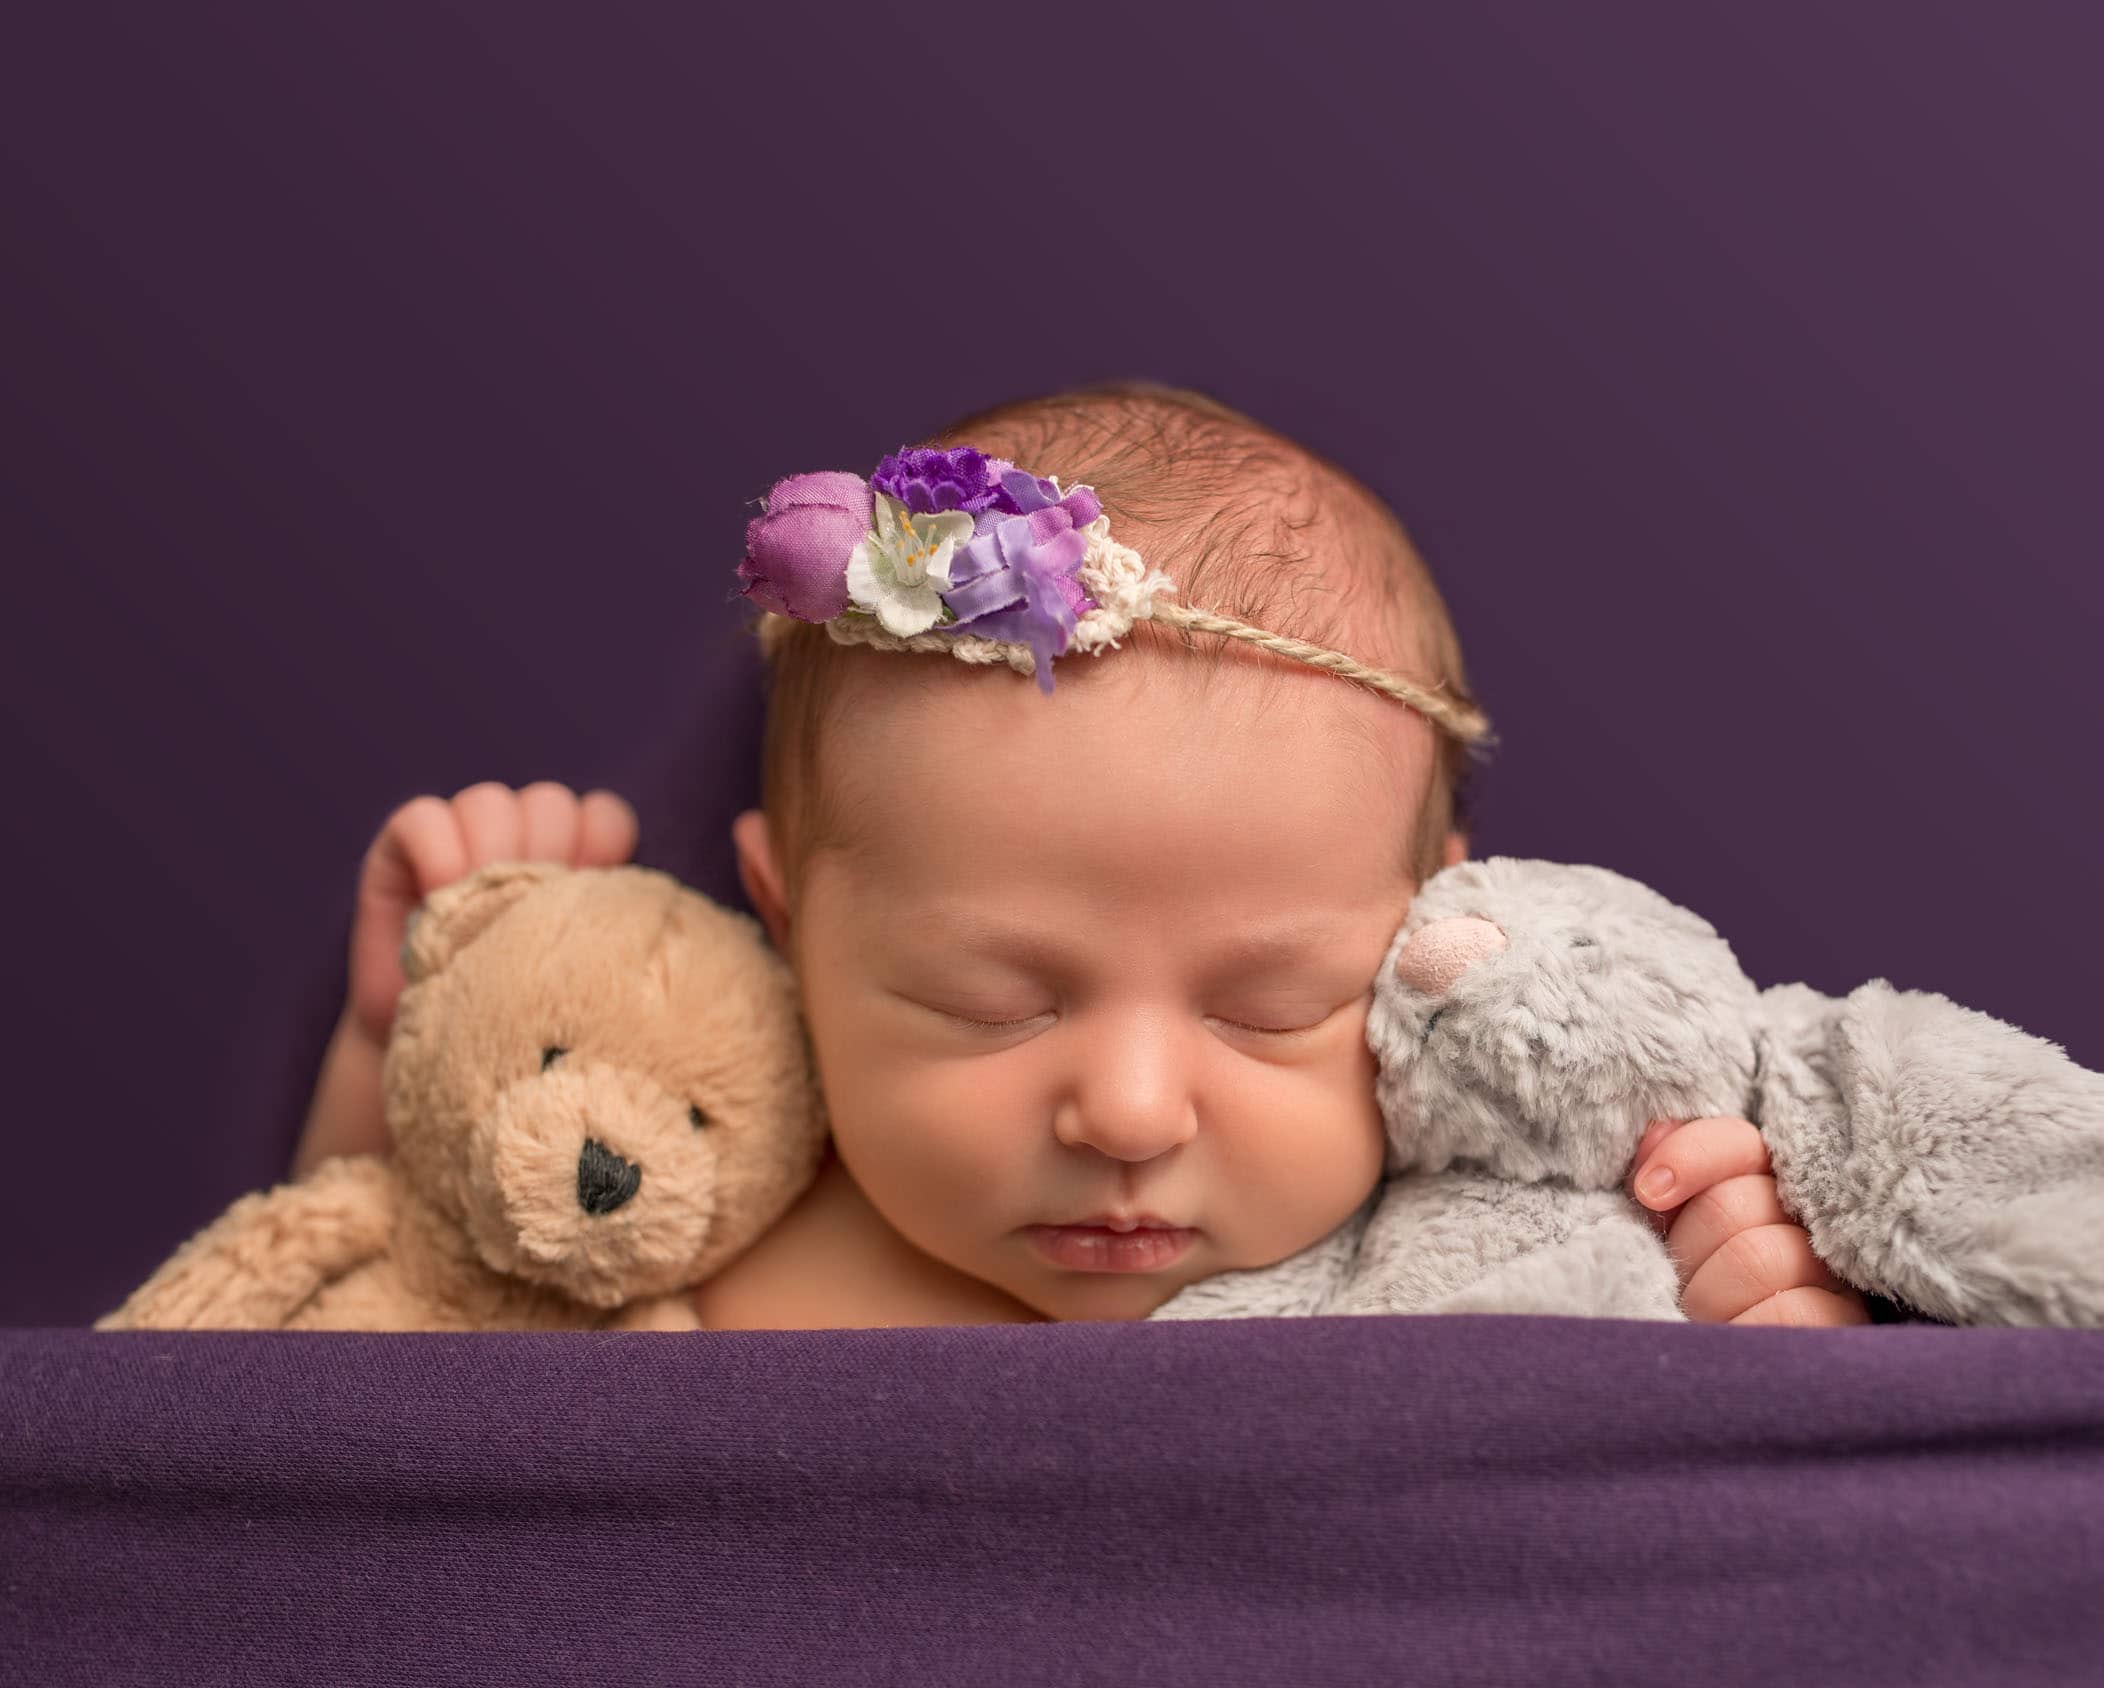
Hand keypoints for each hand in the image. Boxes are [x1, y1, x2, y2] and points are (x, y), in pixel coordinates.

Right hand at [346, 782, 638, 1046]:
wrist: (450, 1067)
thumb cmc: (528, 1026)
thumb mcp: (582, 974)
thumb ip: (611, 928)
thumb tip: (647, 906)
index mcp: (574, 862)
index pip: (603, 814)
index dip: (601, 844)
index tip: (587, 894)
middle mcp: (519, 842)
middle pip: (549, 803)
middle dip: (547, 854)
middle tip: (532, 915)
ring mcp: (459, 841)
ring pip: (490, 802)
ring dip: (494, 853)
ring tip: (485, 914)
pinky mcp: (400, 853)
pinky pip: (423, 817)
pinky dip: (438, 850)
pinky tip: (441, 897)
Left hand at [1627, 1116, 1870, 1326]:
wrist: (1720, 1421)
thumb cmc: (1695, 1321)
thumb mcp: (1674, 1254)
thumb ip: (1668, 1192)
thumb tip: (1653, 1132)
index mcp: (1775, 1202)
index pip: (1743, 1144)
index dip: (1692, 1157)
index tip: (1648, 1192)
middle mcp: (1818, 1235)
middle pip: (1739, 1203)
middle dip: (1691, 1248)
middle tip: (1685, 1288)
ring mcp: (1843, 1289)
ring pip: (1761, 1254)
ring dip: (1711, 1296)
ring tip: (1708, 1324)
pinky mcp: (1851, 1340)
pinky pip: (1792, 1314)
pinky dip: (1747, 1329)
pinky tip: (1737, 1345)